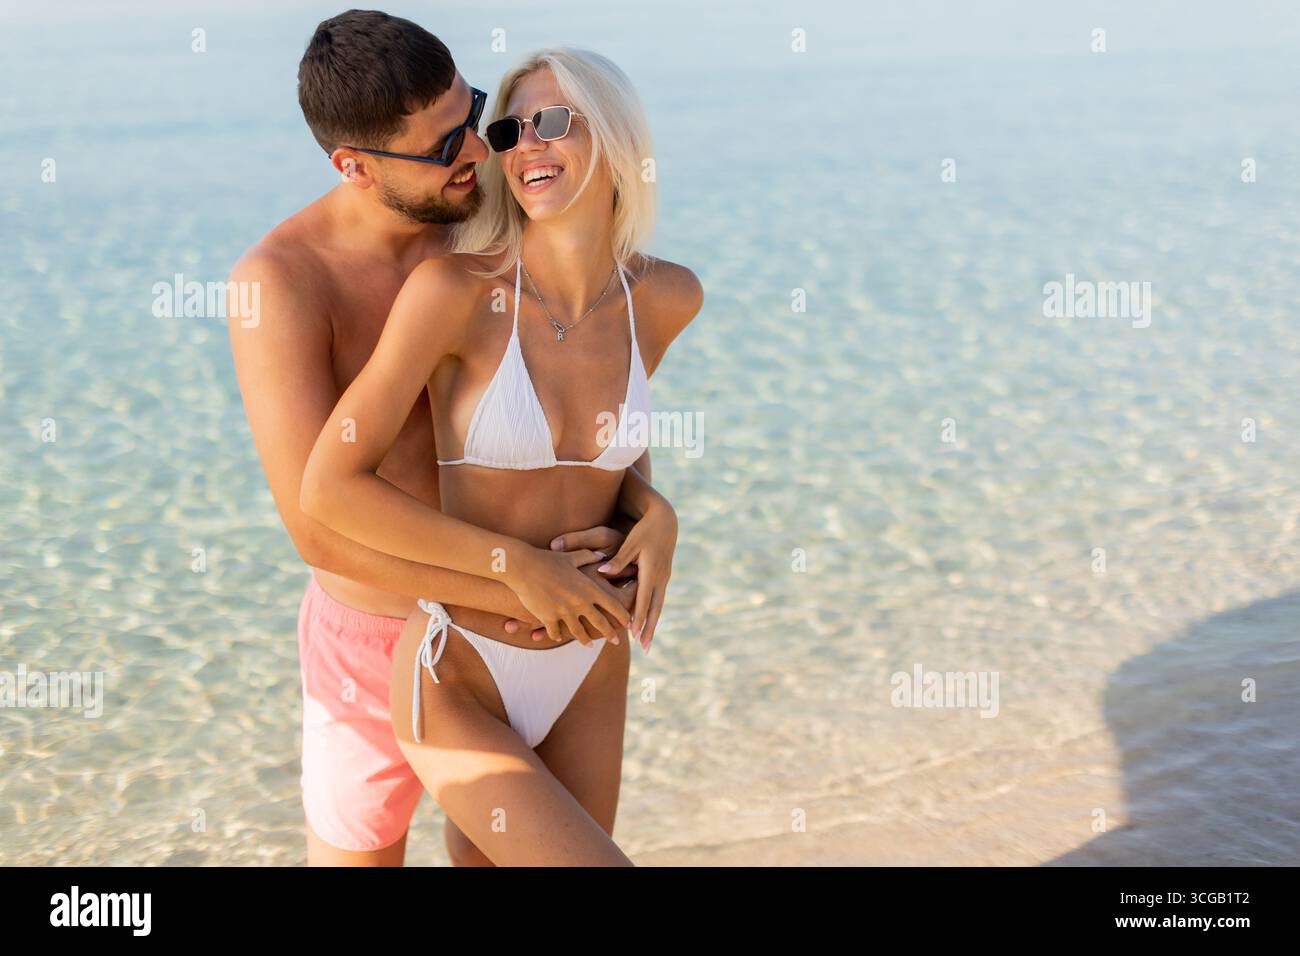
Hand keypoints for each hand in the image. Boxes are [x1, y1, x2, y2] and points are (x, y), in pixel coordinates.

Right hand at [501, 525, 627, 634]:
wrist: (523, 566)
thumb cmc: (548, 559)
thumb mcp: (571, 557)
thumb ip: (589, 557)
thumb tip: (602, 555)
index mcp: (589, 587)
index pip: (613, 606)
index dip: (623, 616)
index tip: (628, 622)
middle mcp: (580, 602)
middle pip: (600, 623)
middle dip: (610, 634)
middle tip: (616, 641)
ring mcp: (564, 612)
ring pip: (579, 632)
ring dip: (585, 640)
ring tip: (589, 645)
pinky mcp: (548, 618)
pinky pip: (556, 632)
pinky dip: (558, 635)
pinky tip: (559, 637)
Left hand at [594, 498, 676, 652]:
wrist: (666, 520)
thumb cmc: (644, 530)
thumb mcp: (631, 542)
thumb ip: (618, 559)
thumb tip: (603, 571)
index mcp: (651, 570)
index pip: (644, 599)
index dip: (639, 617)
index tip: (633, 634)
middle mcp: (660, 577)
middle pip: (655, 608)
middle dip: (650, 629)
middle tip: (645, 648)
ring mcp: (664, 578)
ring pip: (658, 606)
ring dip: (653, 624)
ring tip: (647, 643)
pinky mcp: (663, 576)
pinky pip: (658, 599)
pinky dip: (653, 613)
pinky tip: (648, 623)